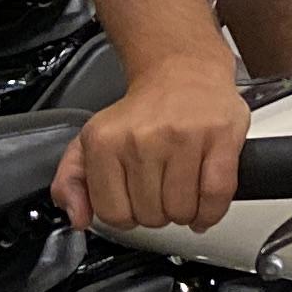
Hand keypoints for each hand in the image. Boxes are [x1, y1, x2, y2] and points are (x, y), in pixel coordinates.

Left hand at [58, 60, 249, 235]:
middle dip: (157, 213)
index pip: (113, 213)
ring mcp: (182, 138)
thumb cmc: (140, 114)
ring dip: (184, 212)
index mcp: (104, 142)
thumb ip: (72, 181)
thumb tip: (78, 218)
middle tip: (160, 189)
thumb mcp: (91, 141)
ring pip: (182, 212)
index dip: (126, 215)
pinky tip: (203, 204)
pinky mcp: (219, 139)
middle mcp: (141, 139)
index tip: (134, 201)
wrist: (182, 73)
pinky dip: (211, 211)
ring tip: (181, 191)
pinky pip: (215, 197)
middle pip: (150, 217)